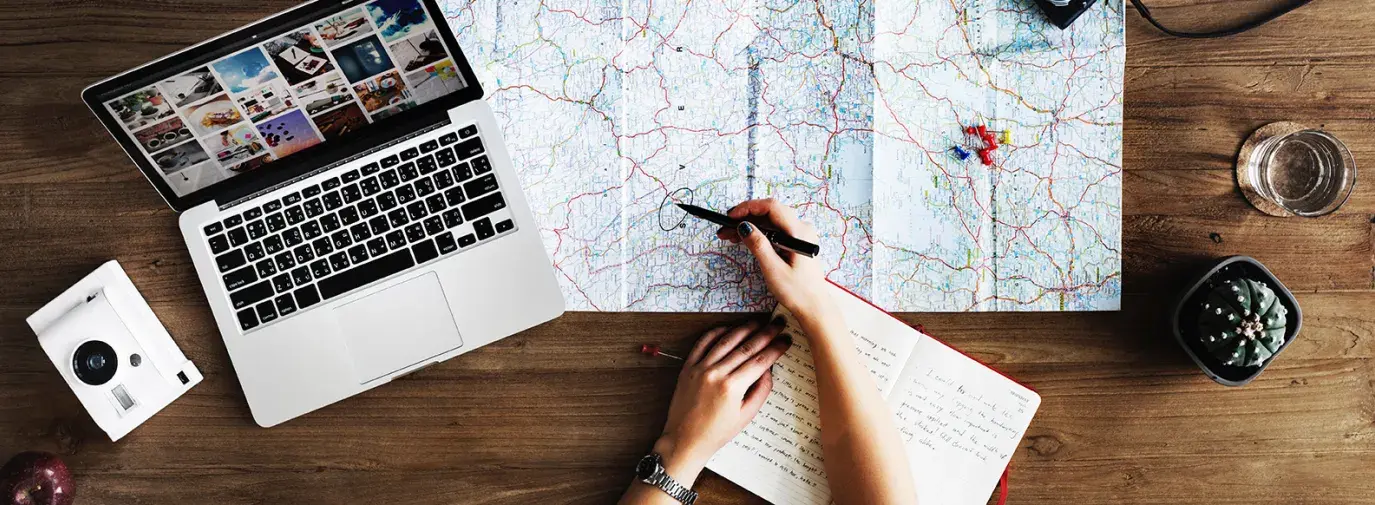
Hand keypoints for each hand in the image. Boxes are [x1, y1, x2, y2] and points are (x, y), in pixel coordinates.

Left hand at [653, 319, 792, 484]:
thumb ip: (761, 390)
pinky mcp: (688, 367)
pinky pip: (703, 343)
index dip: (776, 348)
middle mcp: (716, 374)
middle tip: (778, 324)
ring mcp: (700, 368)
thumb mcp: (745, 416)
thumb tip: (768, 369)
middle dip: (766, 334)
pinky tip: (729, 328)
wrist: (685, 440)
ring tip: (758, 323)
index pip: (760, 360)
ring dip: (744, 328)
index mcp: (732, 388)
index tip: (786, 340)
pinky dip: (717, 332)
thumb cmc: (715, 433)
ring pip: (726, 340)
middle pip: (746, 347)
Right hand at [717, 199, 838, 321]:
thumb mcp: (773, 269)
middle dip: (745, 217)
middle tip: (725, 228)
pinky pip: (776, 230)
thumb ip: (758, 245)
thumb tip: (744, 226)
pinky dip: (759, 233)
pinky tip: (745, 239)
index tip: (730, 216)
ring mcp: (800, 235)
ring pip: (771, 221)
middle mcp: (802, 229)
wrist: (814, 307)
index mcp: (799, 233)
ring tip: (730, 235)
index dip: (748, 208)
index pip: (771, 207)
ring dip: (750, 225)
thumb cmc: (798, 292)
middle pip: (770, 213)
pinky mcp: (797, 242)